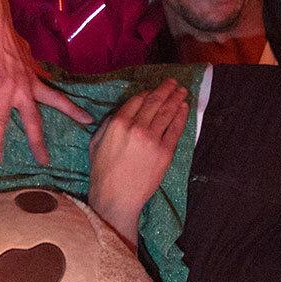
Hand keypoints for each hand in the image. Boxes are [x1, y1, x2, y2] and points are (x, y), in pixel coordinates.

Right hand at [0, 8, 92, 164]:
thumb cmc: (7, 37)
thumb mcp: (26, 54)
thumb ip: (32, 67)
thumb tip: (38, 71)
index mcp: (33, 81)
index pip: (57, 99)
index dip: (73, 110)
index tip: (87, 121)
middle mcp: (23, 89)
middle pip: (33, 120)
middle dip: (38, 142)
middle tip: (43, 161)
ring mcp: (6, 89)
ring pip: (2, 122)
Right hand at [87, 79, 189, 244]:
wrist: (117, 198)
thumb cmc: (103, 173)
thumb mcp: (96, 143)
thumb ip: (107, 124)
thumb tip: (121, 113)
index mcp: (118, 124)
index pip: (136, 100)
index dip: (146, 93)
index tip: (152, 91)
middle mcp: (136, 127)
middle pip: (154, 102)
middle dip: (165, 90)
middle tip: (173, 82)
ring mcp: (152, 139)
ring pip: (167, 112)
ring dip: (176, 99)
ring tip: (182, 91)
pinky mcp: (165, 152)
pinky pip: (175, 129)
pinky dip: (181, 116)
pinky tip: (184, 108)